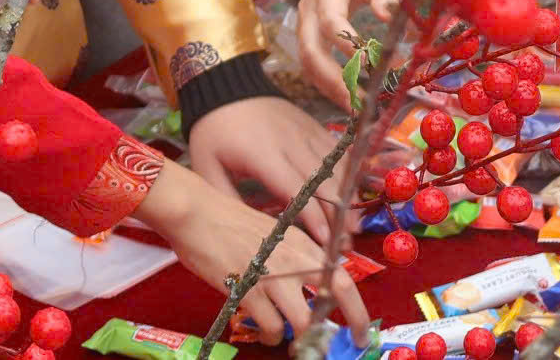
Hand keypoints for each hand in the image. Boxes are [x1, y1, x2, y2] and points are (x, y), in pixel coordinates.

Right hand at [137, 166, 367, 344]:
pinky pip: (270, 328)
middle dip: (342, 328)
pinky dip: (270, 336)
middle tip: (333, 349)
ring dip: (299, 340)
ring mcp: (273, 275)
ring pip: (303, 323)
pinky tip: (264, 329)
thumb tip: (314, 290)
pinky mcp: (248, 290)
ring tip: (287, 341)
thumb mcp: (274, 235)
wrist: (197, 213)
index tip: (362, 331)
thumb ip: (296, 259)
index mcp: (304, 243)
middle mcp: (295, 258)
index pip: (344, 278)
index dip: (358, 310)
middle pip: (335, 298)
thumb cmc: (230, 223)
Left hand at [189, 95, 349, 242]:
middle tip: (344, 245)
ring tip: (354, 226)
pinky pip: (337, 152)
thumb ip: (225, 199)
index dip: (312, 216)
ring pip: (336, 168)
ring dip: (347, 198)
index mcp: (263, 154)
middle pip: (323, 183)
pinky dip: (348, 173)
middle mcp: (291, 143)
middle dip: (337, 216)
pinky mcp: (313, 126)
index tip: (325, 240)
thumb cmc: (214, 130)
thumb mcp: (206, 165)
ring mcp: (306, 132)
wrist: (225, 84)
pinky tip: (354, 193)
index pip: (295, 189)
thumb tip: (243, 230)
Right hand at [293, 0, 395, 97]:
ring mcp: (304, 28)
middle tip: (359, 101)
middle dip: (333, 79)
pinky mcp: (307, 40)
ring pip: (308, 64)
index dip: (346, 44)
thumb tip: (388, 17)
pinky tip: (347, 101)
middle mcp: (308, 12)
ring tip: (355, 109)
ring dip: (330, 89)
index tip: (370, 64)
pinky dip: (327, 86)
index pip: (330, 21)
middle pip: (311, 51)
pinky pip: (311, 68)